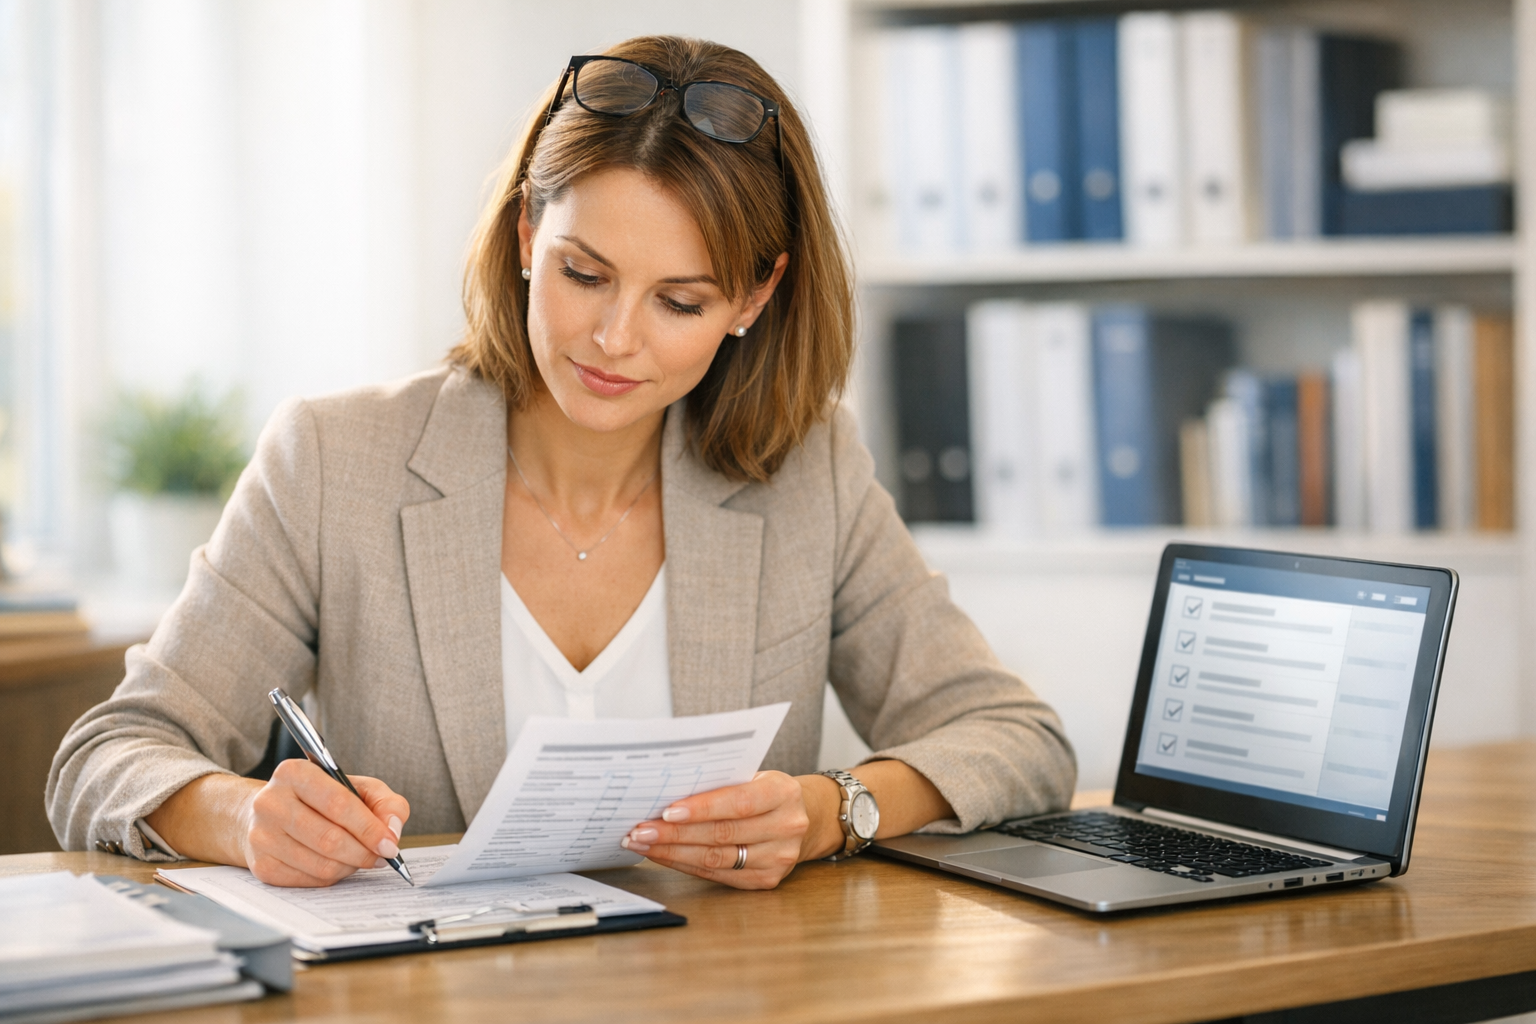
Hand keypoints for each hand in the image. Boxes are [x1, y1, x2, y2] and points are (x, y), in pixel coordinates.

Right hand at [238, 759, 411, 886]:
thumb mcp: (357, 787)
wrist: (271, 812)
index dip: (369, 828)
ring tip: (362, 858)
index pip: (338, 804)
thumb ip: (385, 802)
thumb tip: (392, 830)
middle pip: (329, 838)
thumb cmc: (319, 798)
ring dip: (351, 866)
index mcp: (295, 773)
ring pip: (320, 864)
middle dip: (364, 852)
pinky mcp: (261, 865)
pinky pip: (309, 880)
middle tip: (383, 856)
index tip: (390, 843)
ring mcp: (261, 836)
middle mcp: (271, 802)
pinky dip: (333, 876)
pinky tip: (338, 864)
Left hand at [620, 771, 816, 889]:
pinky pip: (718, 875)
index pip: (738, 803)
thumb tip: (666, 792)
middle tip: (641, 830)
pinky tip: (664, 856)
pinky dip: (686, 865)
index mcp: (783, 793)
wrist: (804, 817)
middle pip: (722, 834)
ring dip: (673, 852)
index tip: (666, 811)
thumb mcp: (754, 776)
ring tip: (644, 844)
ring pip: (716, 859)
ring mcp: (778, 858)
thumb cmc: (766, 792)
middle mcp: (786, 827)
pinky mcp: (766, 880)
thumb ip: (721, 783)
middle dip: (676, 834)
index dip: (701, 809)